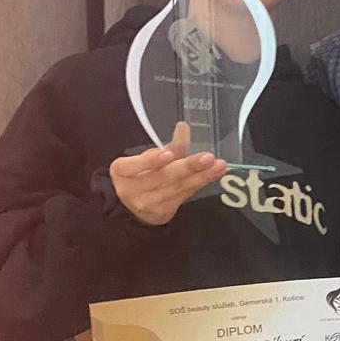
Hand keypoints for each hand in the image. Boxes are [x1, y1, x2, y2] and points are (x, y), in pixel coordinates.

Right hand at [109, 121, 226, 224]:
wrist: (133, 207)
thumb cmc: (141, 175)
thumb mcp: (149, 158)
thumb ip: (168, 145)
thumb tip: (183, 127)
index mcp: (121, 171)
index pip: (133, 166)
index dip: (150, 161)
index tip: (167, 154)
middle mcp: (131, 189)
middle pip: (162, 177)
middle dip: (187, 167)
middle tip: (206, 158)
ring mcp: (148, 203)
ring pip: (177, 187)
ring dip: (201, 176)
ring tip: (218, 165)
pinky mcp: (163, 212)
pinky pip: (185, 195)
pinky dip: (201, 183)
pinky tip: (213, 174)